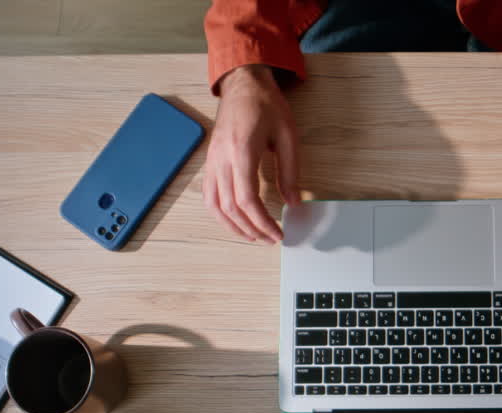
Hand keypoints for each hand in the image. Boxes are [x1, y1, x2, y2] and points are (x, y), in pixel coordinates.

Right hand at [203, 64, 301, 243]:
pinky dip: (219, 213)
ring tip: (252, 235)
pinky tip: (234, 220)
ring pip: (214, 205)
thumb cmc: (266, 105)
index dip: (263, 222)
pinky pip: (208, 195)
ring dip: (233, 226)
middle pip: (231, 208)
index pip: (248, 200)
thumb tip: (293, 202)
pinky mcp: (210, 161)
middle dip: (251, 229)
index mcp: (242, 151)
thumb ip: (290, 171)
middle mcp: (222, 159)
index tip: (278, 232)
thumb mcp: (288, 136)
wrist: (243, 84)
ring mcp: (212, 161)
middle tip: (270, 238)